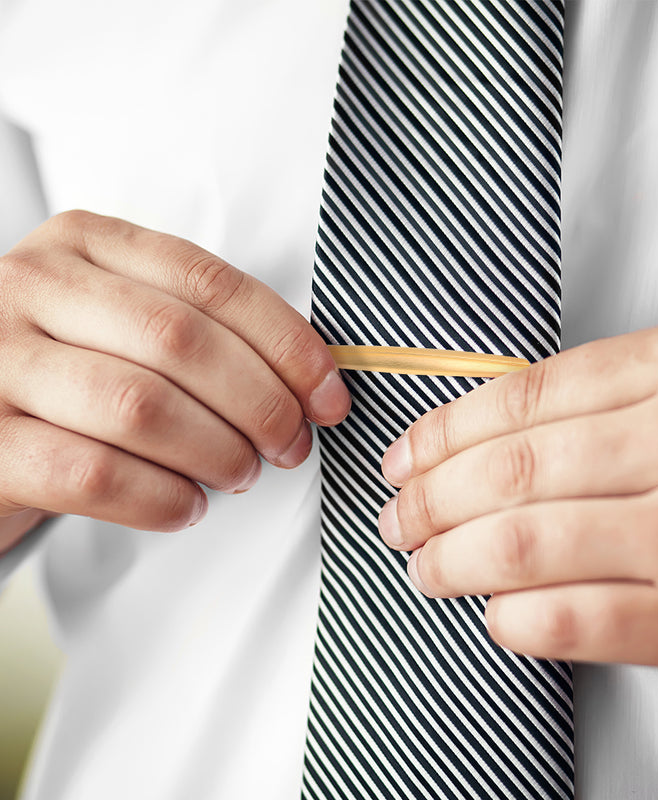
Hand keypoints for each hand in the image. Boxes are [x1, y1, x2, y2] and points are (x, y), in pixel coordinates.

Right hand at [0, 210, 349, 542]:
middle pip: (181, 342)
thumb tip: (309, 383)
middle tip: (290, 445)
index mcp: (84, 245)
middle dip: (261, 404)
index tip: (329, 396)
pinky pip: (92, 473)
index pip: (210, 283)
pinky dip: (161, 498)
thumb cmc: (68, 378)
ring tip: (239, 474)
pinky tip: (187, 506)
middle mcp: (31, 288)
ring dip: (216, 452)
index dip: (286, 344)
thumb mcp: (124, 325)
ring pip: (141, 406)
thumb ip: (201, 332)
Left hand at [378, 326, 657, 699]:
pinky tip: (493, 611)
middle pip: (510, 469)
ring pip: (519, 544)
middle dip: (430, 498)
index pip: (523, 395)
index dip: (445, 430)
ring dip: (450, 559)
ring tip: (425, 565)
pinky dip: (508, 617)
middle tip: (399, 516)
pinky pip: (563, 619)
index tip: (407, 456)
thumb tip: (484, 434)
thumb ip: (607, 397)